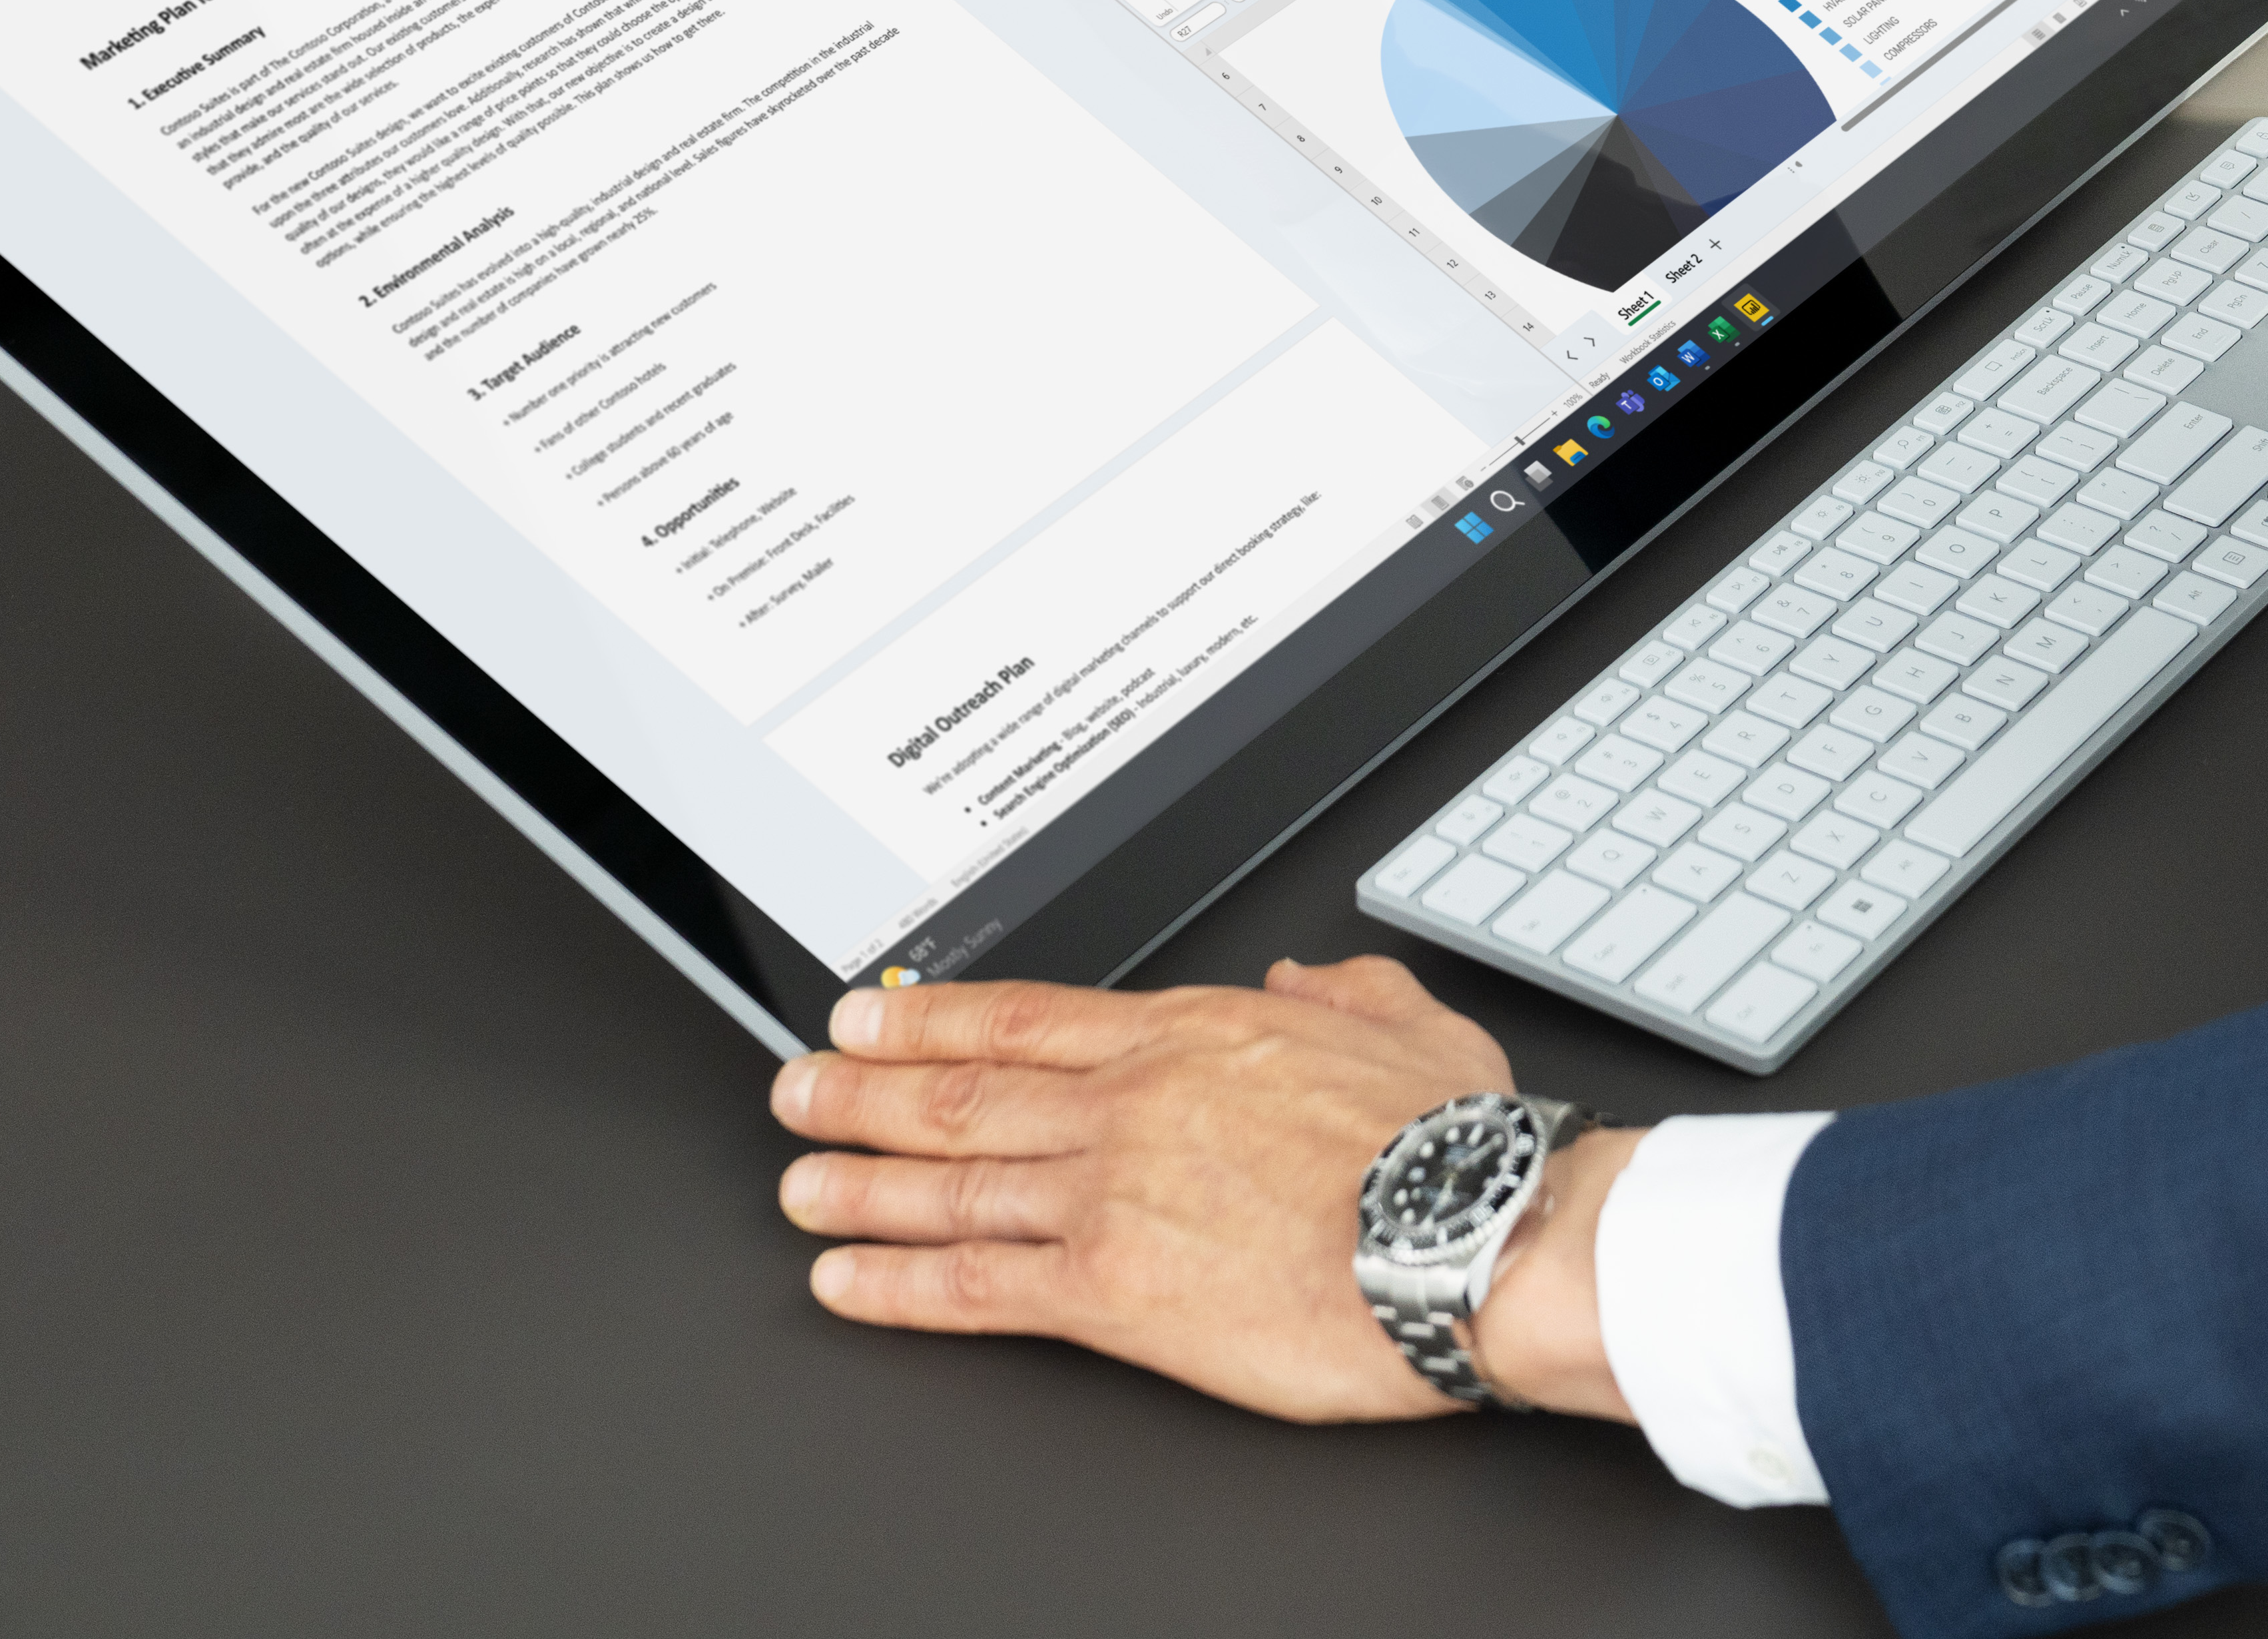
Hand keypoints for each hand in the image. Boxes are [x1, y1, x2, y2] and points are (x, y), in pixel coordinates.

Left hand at [770, 956, 1636, 1423]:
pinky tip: (850, 1283)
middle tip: (795, 1090)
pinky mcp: (1115, 1294)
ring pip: (952, 1182)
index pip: (1022, 1019)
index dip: (926, 1019)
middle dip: (862, 1093)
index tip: (864, 1015)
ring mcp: (1113, 1197)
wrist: (1471, 1238)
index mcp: (1194, 1037)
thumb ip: (1340, 989)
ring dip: (860, 1184)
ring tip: (798, 1184)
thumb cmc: (1453, 1146)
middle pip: (962, 1093)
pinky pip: (980, 1287)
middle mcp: (1133, 1108)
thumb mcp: (1407, 1020)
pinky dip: (901, 1283)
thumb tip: (1302, 973)